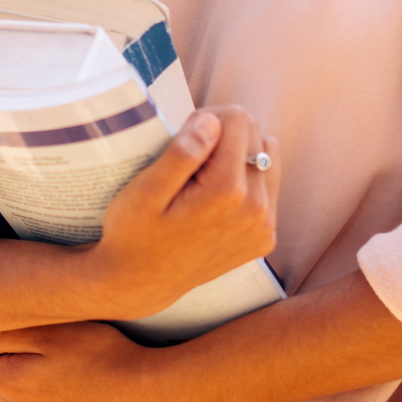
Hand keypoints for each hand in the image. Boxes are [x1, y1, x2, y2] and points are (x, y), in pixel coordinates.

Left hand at [0, 322, 164, 401]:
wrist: (144, 392)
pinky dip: (49, 387)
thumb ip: (1, 336)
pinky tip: (72, 371)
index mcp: (9, 384)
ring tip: (57, 350)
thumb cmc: (97, 353)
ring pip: (20, 391)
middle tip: (29, 332)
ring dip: (27, 373)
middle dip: (2, 359)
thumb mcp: (47, 332)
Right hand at [78, 106, 277, 320]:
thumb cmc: (134, 233)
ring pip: (267, 157)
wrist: (141, 283)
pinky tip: (214, 199)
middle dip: (223, 136)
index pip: (238, 119)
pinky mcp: (264, 237)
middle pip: (256, 134)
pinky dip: (244, 182)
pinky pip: (267, 187)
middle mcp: (256, 209)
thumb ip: (182, 153)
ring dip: (237, 156)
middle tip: (188, 160)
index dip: (207, 119)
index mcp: (227, 191)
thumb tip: (212, 122)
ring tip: (202, 177)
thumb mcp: (145, 191)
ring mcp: (264, 226)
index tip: (183, 140)